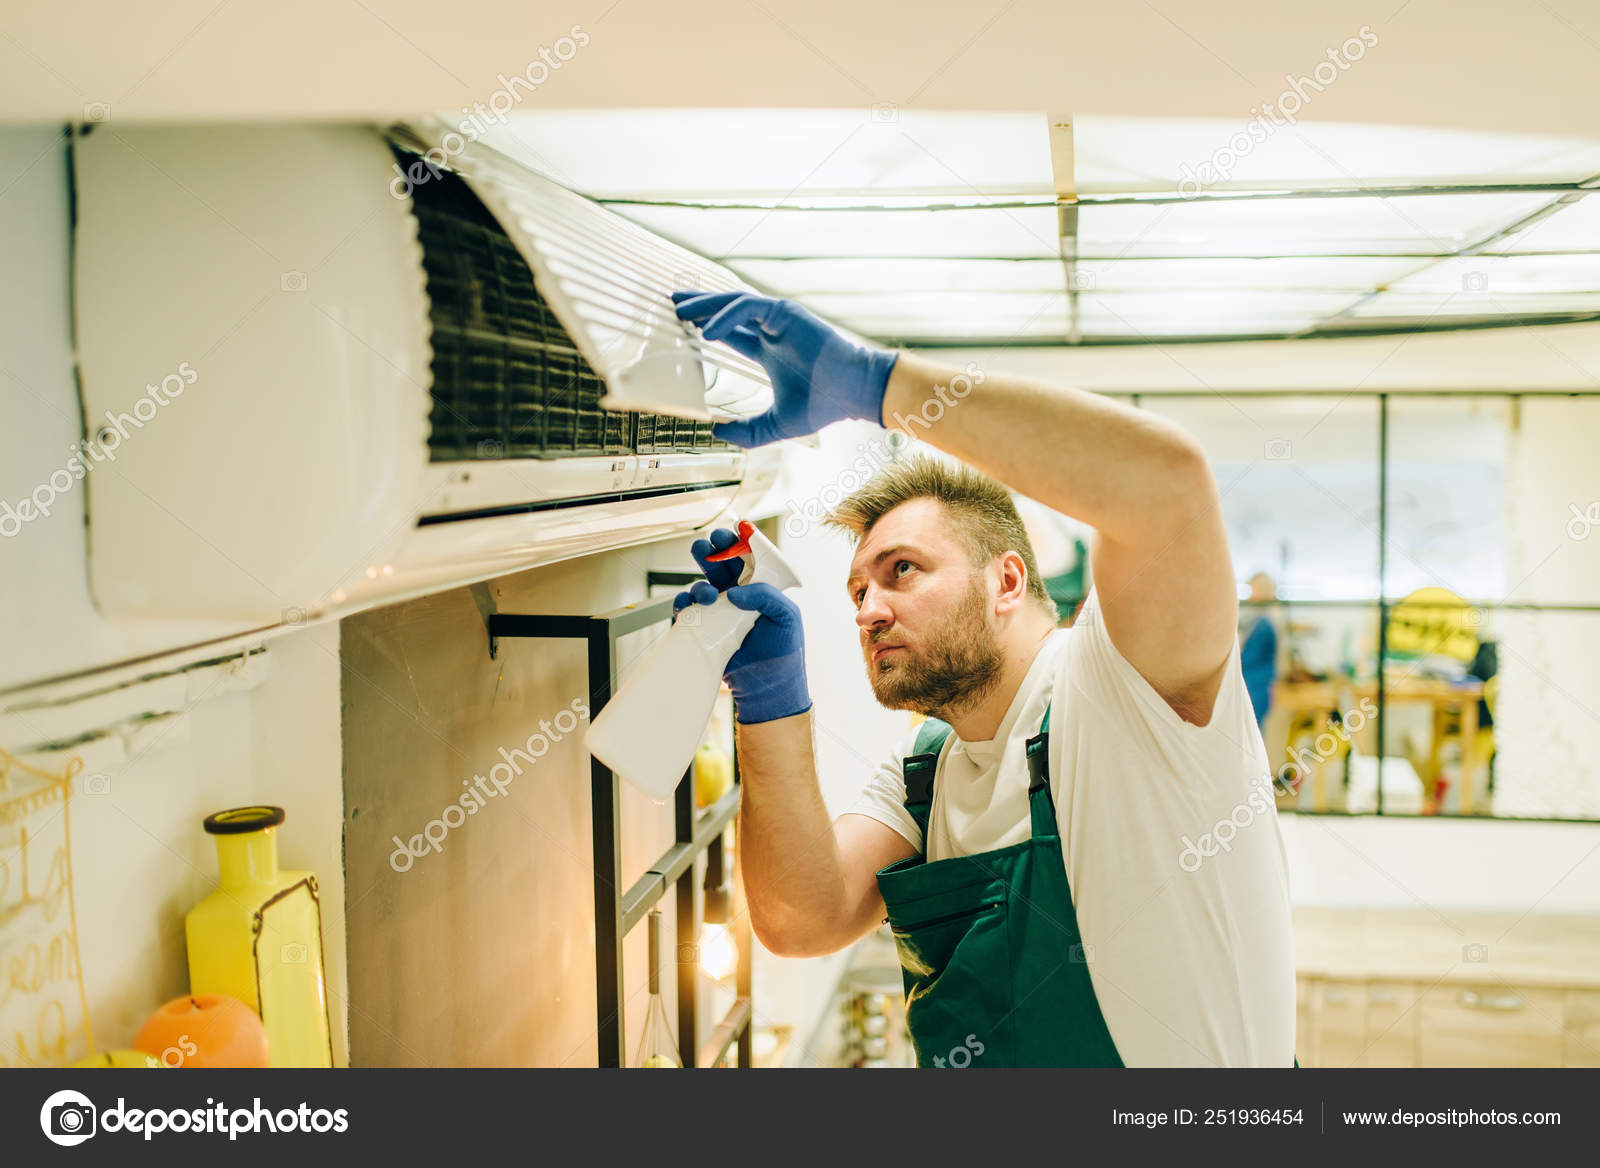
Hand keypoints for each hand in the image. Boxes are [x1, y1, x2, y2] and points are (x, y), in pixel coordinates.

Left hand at [672, 290, 898, 447]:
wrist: (852, 392)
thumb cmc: (823, 406)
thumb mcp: (775, 425)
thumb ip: (746, 431)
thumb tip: (714, 431)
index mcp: (769, 350)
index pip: (730, 331)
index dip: (706, 325)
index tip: (681, 324)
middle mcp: (771, 330)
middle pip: (727, 310)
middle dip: (699, 304)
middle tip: (671, 302)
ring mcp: (779, 319)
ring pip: (734, 303)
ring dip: (706, 304)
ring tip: (680, 309)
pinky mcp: (786, 313)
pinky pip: (749, 308)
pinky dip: (727, 317)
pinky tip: (707, 330)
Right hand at [674, 526, 809, 723]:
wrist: (768, 685)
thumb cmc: (784, 649)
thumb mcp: (786, 616)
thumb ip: (765, 596)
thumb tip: (734, 593)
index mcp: (759, 586)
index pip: (745, 556)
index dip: (735, 542)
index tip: (727, 534)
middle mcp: (738, 594)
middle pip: (718, 565)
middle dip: (710, 552)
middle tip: (705, 546)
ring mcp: (719, 611)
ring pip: (702, 586)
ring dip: (700, 583)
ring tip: (709, 595)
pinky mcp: (704, 628)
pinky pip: (688, 611)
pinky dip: (683, 604)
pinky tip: (689, 606)